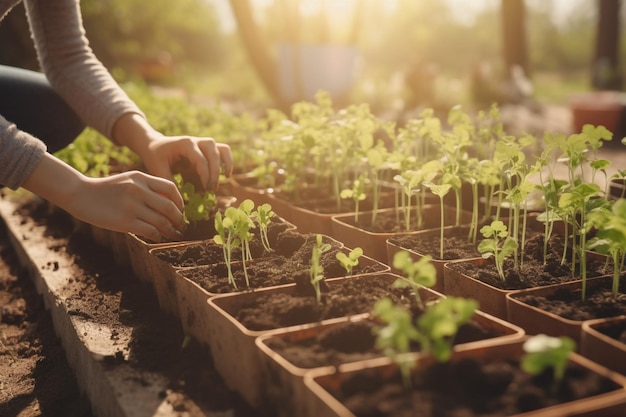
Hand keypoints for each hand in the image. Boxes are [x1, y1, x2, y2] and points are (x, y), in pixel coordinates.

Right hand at [23, 154, 185, 241]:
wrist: (80, 194)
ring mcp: (131, 206)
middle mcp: (138, 190)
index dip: (180, 202)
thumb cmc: (107, 190)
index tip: (181, 210)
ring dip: (171, 231)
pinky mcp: (124, 221)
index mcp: (140, 178)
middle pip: (170, 207)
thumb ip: (148, 188)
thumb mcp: (128, 180)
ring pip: (162, 221)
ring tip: (174, 235)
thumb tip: (170, 204)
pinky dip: (158, 236)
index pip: (171, 189)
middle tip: (181, 226)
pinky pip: (150, 231)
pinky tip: (157, 238)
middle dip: (179, 219)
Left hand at [142, 134, 232, 191]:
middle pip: (214, 154)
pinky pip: (224, 150)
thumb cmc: (155, 157)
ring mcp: (203, 143)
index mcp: (184, 144)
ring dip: (226, 164)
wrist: (154, 144)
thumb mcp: (158, 169)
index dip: (205, 176)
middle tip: (210, 189)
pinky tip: (226, 174)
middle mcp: (197, 141)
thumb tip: (182, 201)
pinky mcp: (207, 148)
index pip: (201, 160)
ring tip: (225, 178)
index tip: (204, 190)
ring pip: (223, 149)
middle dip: (215, 173)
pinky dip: (228, 161)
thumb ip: (170, 183)